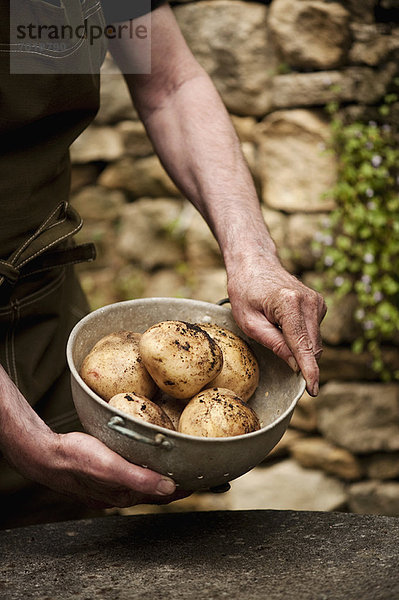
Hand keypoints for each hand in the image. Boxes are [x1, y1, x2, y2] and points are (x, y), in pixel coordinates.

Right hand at [0, 364, 187, 507]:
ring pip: (145, 481)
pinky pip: (132, 472)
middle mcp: (122, 491)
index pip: (165, 494)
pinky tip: (143, 457)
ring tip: (176, 463)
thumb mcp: (111, 467)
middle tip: (196, 470)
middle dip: (177, 482)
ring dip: (161, 474)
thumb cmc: (76, 459)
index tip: (205, 480)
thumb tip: (170, 487)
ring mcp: (112, 483)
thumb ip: (140, 479)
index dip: (186, 487)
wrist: (47, 455)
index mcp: (126, 493)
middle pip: (157, 489)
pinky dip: (144, 467)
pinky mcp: (104, 472)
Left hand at [227, 257, 326, 395]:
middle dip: (301, 360)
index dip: (308, 370)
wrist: (254, 262)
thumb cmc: (245, 290)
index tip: (313, 389)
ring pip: (315, 341)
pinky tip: (283, 325)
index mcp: (290, 304)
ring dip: (299, 348)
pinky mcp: (318, 304)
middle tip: (278, 358)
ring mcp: (317, 302)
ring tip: (273, 329)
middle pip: (312, 346)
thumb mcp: (249, 321)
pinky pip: (313, 332)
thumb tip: (294, 365)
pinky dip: (301, 337)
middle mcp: (310, 302)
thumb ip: (273, 343)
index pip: (303, 345)